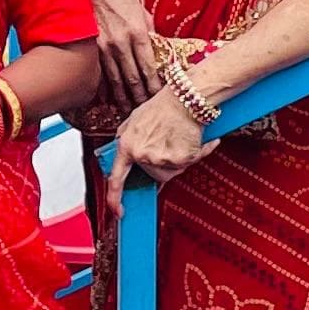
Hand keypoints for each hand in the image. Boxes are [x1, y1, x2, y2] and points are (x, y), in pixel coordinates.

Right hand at [91, 0, 168, 115]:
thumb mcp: (142, 13)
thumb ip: (149, 33)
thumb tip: (157, 51)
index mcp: (138, 33)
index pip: (149, 68)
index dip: (154, 86)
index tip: (159, 97)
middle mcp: (121, 42)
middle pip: (133, 79)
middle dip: (140, 97)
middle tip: (145, 109)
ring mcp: (104, 47)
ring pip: (115, 80)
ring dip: (123, 98)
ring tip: (129, 109)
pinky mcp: (91, 48)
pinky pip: (99, 74)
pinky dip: (105, 89)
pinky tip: (109, 100)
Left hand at [104, 86, 209, 208]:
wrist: (185, 99)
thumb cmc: (162, 107)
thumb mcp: (134, 120)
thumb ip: (125, 139)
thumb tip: (121, 154)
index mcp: (127, 145)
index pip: (116, 178)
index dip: (115, 198)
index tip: (118, 211)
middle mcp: (143, 155)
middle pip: (152, 175)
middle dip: (158, 164)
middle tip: (164, 145)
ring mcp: (163, 159)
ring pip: (169, 172)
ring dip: (174, 161)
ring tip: (175, 140)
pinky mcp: (182, 159)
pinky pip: (187, 165)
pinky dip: (193, 155)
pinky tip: (192, 140)